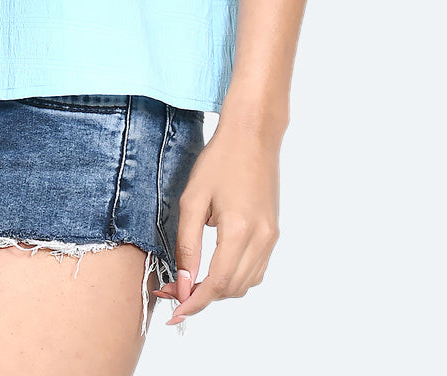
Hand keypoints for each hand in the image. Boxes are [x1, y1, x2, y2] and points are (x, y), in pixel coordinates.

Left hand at [154, 110, 281, 325]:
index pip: (217, 284)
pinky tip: (215, 267)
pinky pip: (257, 269)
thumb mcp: (192, 199)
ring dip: (220, 289)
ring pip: (247, 284)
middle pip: (232, 289)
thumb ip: (187, 244)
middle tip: (173, 290)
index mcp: (240, 231)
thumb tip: (183, 283)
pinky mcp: (273, 232)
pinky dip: (236, 277)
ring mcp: (271, 237)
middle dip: (202, 297)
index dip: (194, 302)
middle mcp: (261, 239)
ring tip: (191, 280)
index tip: (173, 311)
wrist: (253, 134)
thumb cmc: (219, 160)